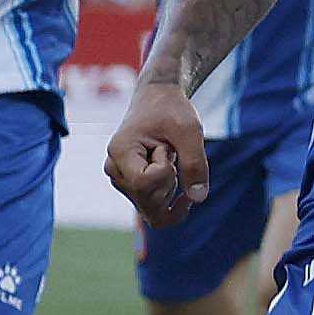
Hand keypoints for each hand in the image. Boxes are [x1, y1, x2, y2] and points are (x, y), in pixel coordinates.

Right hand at [105, 80, 208, 225]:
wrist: (159, 100)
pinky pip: (154, 214)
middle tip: (169, 151)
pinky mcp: (132, 189)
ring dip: (171, 189)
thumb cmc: (172, 110)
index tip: (167, 147)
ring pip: (153, 211)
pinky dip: (172, 206)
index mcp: (120, 152)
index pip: (144, 183)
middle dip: (171, 182)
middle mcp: (114, 170)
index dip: (166, 172)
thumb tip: (198, 199)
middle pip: (149, 202)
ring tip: (168, 159)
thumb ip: (195, 163)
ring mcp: (121, 182)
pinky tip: (183, 191)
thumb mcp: (190, 131)